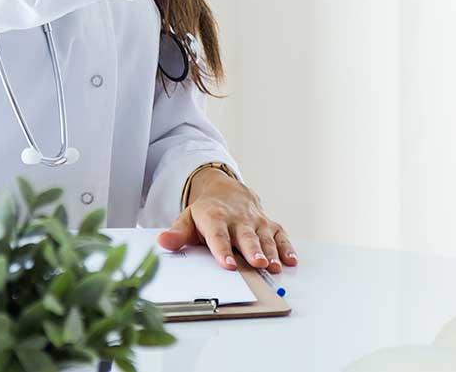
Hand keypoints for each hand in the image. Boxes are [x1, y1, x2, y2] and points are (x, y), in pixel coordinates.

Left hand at [156, 171, 296, 273]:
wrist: (226, 189)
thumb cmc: (206, 212)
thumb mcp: (187, 219)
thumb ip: (177, 234)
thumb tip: (163, 241)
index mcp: (215, 218)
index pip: (218, 236)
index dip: (223, 250)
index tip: (228, 265)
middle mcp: (238, 219)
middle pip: (246, 236)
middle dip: (253, 250)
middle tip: (259, 263)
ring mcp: (255, 221)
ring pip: (265, 236)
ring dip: (272, 251)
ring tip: (275, 266)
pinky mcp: (269, 223)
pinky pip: (280, 234)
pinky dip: (287, 247)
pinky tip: (291, 260)